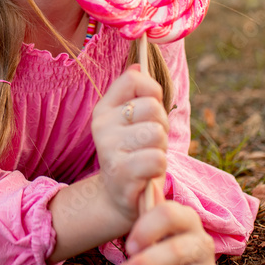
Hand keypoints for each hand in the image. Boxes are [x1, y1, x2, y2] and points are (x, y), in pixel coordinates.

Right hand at [91, 65, 168, 225]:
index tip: (149, 113)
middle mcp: (102, 127)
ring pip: (157, 133)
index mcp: (103, 109)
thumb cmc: (132, 154)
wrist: (119, 198)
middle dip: (161, 126)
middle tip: (151, 143)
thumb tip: (138, 66)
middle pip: (153, 108)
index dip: (153, 93)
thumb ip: (134, 93)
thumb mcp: (130, 122)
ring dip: (161, 148)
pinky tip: (147, 173)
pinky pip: (157, 158)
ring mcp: (109, 150)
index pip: (136, 80)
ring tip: (149, 157)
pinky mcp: (122, 173)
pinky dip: (159, 166)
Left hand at [116, 198, 216, 264]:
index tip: (127, 245)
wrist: (159, 244)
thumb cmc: (148, 229)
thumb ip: (143, 197)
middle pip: (178, 250)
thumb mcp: (143, 212)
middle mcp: (200, 240)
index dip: (148, 229)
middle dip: (149, 264)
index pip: (170, 215)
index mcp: (185, 216)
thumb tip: (146, 177)